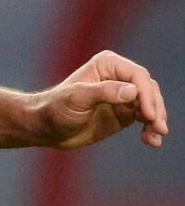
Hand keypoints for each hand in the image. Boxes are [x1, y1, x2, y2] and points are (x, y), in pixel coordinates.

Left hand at [37, 50, 167, 149]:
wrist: (46, 128)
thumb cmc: (55, 108)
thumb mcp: (77, 99)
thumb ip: (103, 92)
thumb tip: (133, 91)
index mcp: (107, 64)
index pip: (137, 75)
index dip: (146, 94)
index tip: (148, 115)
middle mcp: (118, 77)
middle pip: (148, 89)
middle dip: (156, 108)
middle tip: (158, 128)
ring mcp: (123, 96)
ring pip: (151, 104)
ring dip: (157, 120)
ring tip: (155, 137)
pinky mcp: (124, 113)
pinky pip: (146, 118)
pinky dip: (151, 129)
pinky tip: (151, 141)